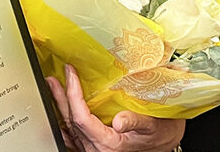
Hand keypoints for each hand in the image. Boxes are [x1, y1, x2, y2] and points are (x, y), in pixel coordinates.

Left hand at [46, 66, 184, 151]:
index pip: (82, 119)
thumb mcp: (153, 126)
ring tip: (54, 88)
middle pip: (72, 122)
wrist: (166, 145)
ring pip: (70, 129)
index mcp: (109, 144)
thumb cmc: (161, 135)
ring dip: (60, 107)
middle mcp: (98, 149)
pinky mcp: (95, 147)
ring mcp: (94, 150)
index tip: (71, 74)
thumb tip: (120, 120)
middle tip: (54, 78)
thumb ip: (136, 122)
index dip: (73, 95)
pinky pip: (74, 136)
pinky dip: (66, 121)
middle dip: (61, 98)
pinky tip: (62, 111)